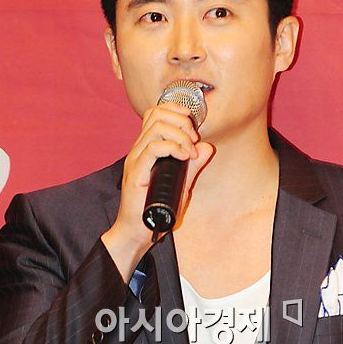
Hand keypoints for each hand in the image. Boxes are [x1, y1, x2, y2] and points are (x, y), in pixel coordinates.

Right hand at [104, 102, 213, 256]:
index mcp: (146, 148)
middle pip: (156, 114)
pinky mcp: (136, 172)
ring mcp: (136, 159)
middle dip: (181, 121)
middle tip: (194, 140)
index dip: (176, 111)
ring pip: (156, 127)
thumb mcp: (182, 184)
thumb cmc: (156, 209)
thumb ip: (193, 166)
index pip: (156, 113)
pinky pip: (153, 148)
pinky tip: (185, 157)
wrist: (136, 232)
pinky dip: (173, 147)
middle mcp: (138, 149)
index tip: (193, 126)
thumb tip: (207, 147)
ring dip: (180, 134)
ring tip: (190, 151)